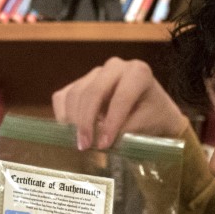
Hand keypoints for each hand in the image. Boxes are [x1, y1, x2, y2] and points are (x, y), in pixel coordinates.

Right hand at [51, 57, 190, 149]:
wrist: (149, 111)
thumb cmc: (152, 117)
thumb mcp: (147, 124)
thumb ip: (126, 130)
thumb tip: (101, 138)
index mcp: (138, 73)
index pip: (121, 97)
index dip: (112, 123)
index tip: (104, 145)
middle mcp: (115, 67)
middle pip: (93, 92)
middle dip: (87, 122)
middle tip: (85, 146)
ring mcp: (94, 73)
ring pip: (75, 94)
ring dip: (74, 122)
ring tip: (81, 144)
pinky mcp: (79, 83)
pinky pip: (62, 97)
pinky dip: (62, 116)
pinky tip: (71, 132)